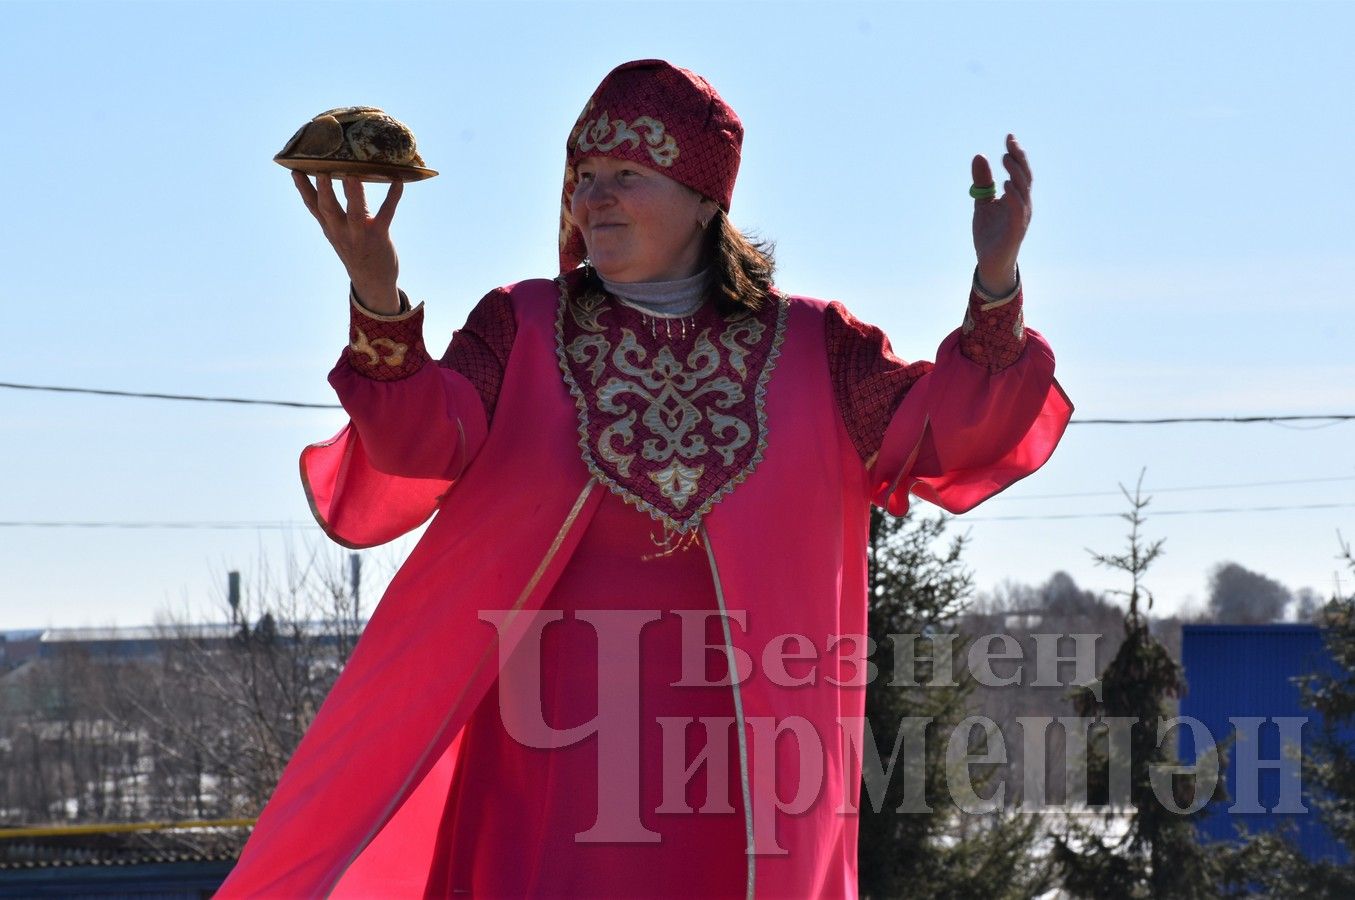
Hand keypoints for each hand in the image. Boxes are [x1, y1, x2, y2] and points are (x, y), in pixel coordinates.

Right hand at [293, 172, 403, 313]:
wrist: (372, 281)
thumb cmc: (354, 250)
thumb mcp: (337, 232)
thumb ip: (331, 211)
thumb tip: (327, 181)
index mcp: (330, 227)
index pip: (313, 206)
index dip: (303, 189)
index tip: (294, 169)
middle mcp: (341, 231)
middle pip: (328, 209)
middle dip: (324, 190)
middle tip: (321, 170)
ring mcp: (360, 234)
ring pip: (355, 213)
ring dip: (354, 194)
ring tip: (352, 175)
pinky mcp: (380, 235)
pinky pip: (386, 213)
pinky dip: (393, 197)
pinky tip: (398, 182)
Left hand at [971, 134, 1031, 296]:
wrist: (989, 262)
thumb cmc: (990, 233)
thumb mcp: (982, 203)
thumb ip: (982, 182)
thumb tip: (979, 155)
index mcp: (1016, 197)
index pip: (1020, 171)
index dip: (1017, 154)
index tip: (1009, 136)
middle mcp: (1023, 204)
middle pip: (1025, 177)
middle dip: (1018, 159)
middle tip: (1009, 144)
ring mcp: (1021, 217)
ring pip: (1023, 191)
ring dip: (1016, 173)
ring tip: (1006, 158)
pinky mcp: (1016, 230)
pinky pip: (1018, 210)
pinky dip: (1013, 197)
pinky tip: (1006, 185)